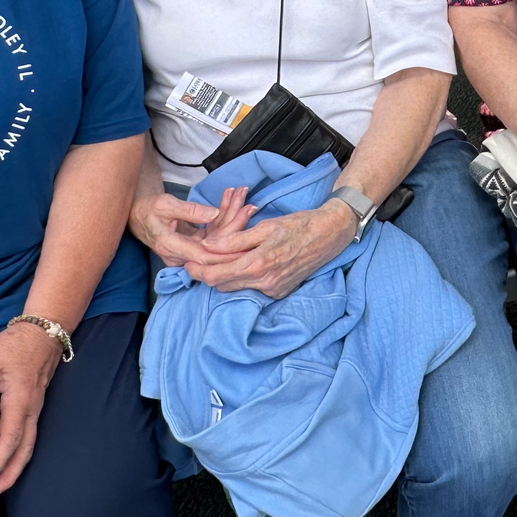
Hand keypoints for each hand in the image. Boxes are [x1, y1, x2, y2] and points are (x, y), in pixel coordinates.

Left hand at [0, 319, 64, 501]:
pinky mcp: (32, 408)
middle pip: (24, 451)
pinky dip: (15, 456)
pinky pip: (26, 438)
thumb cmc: (19, 343)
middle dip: (8, 476)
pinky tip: (1, 465)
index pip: (11, 437)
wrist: (44, 331)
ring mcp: (34, 410)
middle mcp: (31, 410)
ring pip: (27, 448)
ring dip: (13, 471)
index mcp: (20, 399)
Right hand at [129, 185, 250, 270]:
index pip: (205, 255)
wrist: (139, 215)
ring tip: (246, 199)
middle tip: (251, 207)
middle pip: (215, 245)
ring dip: (232, 217)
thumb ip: (189, 210)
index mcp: (172, 247)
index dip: (226, 252)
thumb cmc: (149, 209)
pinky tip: (234, 201)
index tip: (245, 243)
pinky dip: (224, 216)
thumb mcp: (165, 205)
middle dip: (235, 225)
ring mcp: (189, 250)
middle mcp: (182, 253)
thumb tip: (213, 214)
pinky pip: (213, 232)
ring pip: (217, 237)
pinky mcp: (194, 244)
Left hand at [185, 203, 352, 297]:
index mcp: (258, 265)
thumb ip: (235, 239)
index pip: (216, 275)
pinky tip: (240, 264)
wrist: (330, 234)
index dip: (197, 271)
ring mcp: (273, 290)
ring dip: (224, 276)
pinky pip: (252, 288)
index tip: (185, 263)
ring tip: (216, 260)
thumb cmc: (299, 225)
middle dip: (208, 274)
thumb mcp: (265, 226)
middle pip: (223, 285)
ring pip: (236, 288)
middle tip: (196, 261)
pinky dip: (242, 278)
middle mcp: (265, 283)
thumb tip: (209, 246)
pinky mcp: (280, 291)